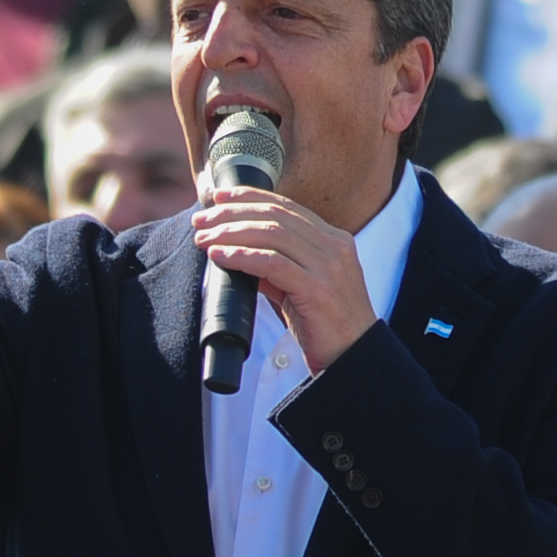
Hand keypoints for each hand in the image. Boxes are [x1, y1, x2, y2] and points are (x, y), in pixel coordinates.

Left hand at [192, 188, 375, 371]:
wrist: (354, 359)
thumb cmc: (327, 327)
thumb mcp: (301, 288)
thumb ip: (276, 268)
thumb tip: (240, 253)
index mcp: (334, 240)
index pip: (287, 206)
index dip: (250, 197)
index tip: (219, 197)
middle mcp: (335, 246)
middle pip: (276, 215)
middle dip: (233, 213)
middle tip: (202, 220)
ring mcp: (329, 266)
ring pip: (272, 234)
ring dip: (232, 233)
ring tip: (205, 239)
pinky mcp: (318, 289)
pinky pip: (273, 264)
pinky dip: (242, 256)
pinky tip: (221, 257)